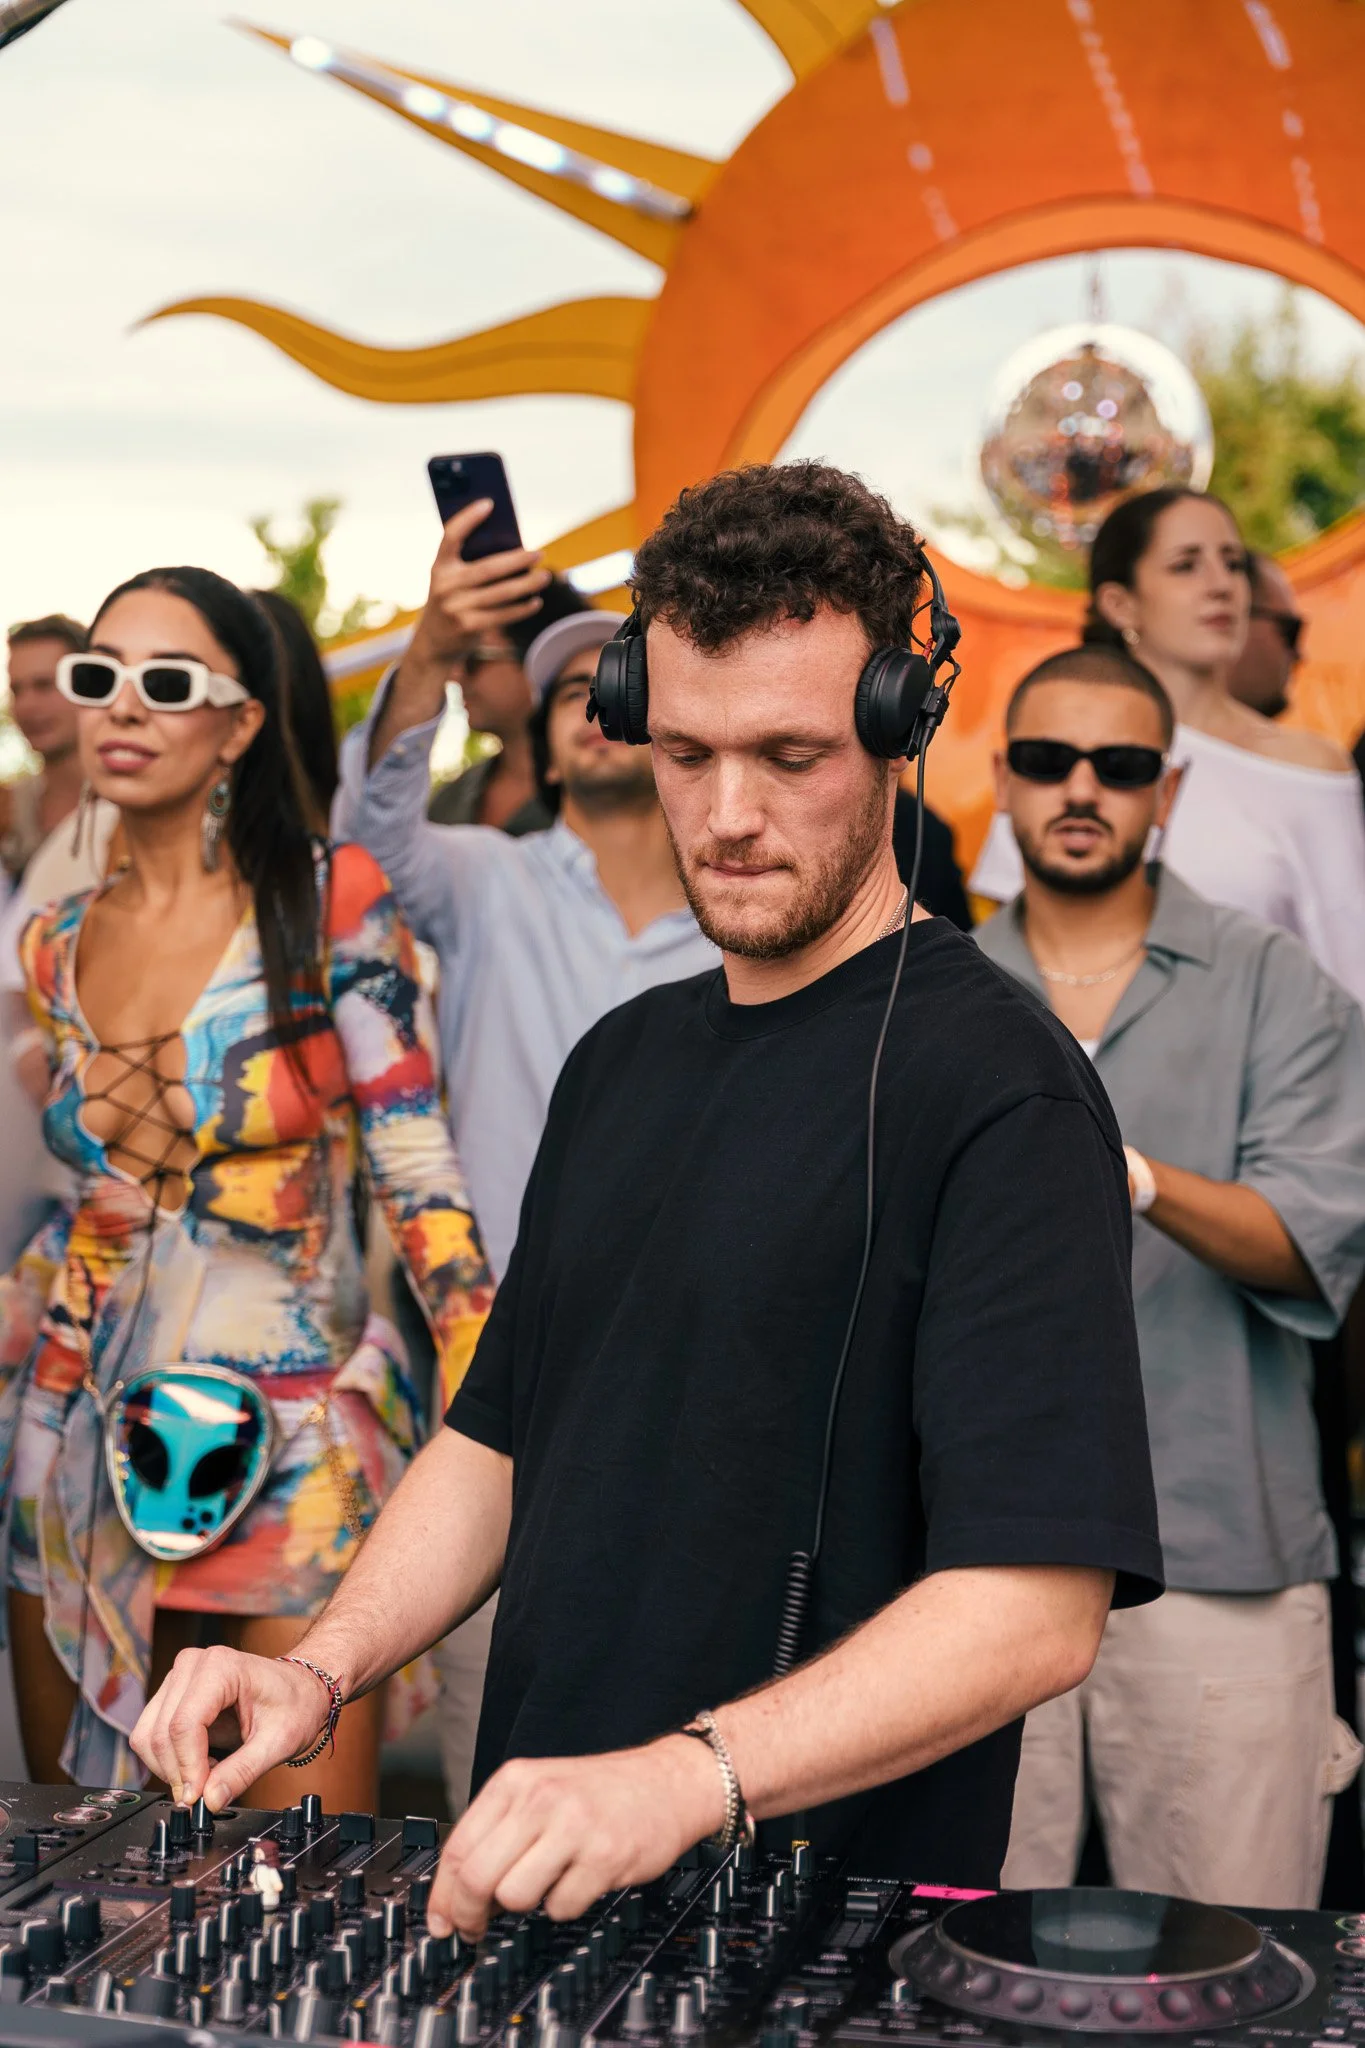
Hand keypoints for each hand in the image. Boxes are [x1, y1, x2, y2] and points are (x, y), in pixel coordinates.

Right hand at [130, 1648, 331, 1810]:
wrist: (301, 1688)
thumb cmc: (295, 1703)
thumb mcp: (279, 1742)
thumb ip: (243, 1772)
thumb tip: (210, 1801)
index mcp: (221, 1667)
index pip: (184, 1725)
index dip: (188, 1768)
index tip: (199, 1797)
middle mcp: (192, 1665)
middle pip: (161, 1733)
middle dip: (179, 1772)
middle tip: (206, 1794)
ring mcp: (179, 1678)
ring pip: (148, 1736)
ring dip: (170, 1767)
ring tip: (208, 1774)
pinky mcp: (172, 1695)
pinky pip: (151, 1735)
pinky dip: (169, 1760)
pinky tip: (200, 1763)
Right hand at [407, 498, 549, 674]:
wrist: (433, 643)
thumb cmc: (451, 602)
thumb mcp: (451, 581)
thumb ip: (470, 565)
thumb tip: (514, 549)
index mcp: (439, 567)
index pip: (451, 536)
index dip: (468, 518)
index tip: (489, 503)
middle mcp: (444, 586)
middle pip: (488, 567)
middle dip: (518, 559)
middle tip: (539, 553)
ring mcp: (456, 608)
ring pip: (501, 592)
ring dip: (527, 584)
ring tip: (545, 576)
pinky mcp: (468, 627)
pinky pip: (503, 615)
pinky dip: (522, 608)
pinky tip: (536, 601)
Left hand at [427, 1736, 724, 1937]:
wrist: (669, 1780)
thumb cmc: (601, 1792)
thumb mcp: (541, 1790)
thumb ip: (500, 1830)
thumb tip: (458, 1891)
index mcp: (516, 1780)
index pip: (458, 1847)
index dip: (443, 1896)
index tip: (441, 1922)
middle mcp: (540, 1798)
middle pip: (477, 1876)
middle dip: (470, 1915)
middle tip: (476, 1929)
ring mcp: (573, 1826)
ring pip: (514, 1896)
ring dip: (524, 1907)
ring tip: (544, 1888)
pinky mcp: (605, 1856)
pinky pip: (561, 1907)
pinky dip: (565, 1906)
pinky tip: (580, 1882)